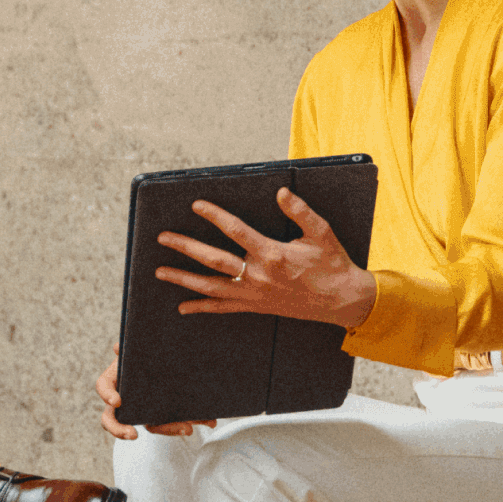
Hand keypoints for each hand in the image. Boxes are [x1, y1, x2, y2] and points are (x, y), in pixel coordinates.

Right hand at [96, 344, 213, 440]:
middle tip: (132, 434)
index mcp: (117, 377)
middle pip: (113, 419)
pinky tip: (209, 421)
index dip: (107, 394)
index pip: (103, 386)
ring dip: (168, 429)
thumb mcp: (142, 345)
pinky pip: (174, 423)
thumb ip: (132, 345)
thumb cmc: (150, 350)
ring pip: (150, 426)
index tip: (117, 401)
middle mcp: (126, 398)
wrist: (173, 354)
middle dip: (120, 429)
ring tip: (187, 428)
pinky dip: (191, 421)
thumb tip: (117, 347)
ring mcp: (144, 409)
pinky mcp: (166, 415)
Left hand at [155, 189, 376, 328]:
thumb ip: (301, 212)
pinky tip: (182, 307)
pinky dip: (201, 308)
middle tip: (163, 237)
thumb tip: (282, 193)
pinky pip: (223, 308)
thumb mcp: (321, 233)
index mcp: (272, 254)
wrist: (342, 301)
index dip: (214, 215)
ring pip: (210, 286)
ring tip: (160, 271)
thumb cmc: (332, 265)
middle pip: (213, 259)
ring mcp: (254, 294)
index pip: (235, 230)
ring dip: (183, 279)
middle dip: (185, 247)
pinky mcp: (255, 306)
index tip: (196, 205)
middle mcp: (258, 276)